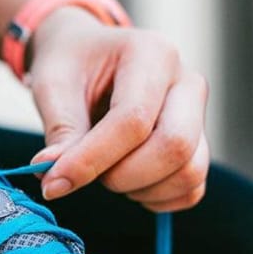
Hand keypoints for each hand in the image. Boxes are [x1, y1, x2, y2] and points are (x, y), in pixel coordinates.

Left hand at [27, 7, 209, 211]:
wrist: (87, 58)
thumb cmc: (71, 66)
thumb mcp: (53, 87)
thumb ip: (61, 133)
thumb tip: (55, 180)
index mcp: (152, 54)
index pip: (133, 119)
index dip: (92, 159)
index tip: (54, 181)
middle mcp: (186, 82)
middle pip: (174, 146)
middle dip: (123, 176)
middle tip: (86, 173)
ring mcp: (199, 115)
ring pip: (189, 172)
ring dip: (140, 190)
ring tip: (105, 174)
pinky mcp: (198, 144)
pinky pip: (191, 188)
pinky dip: (157, 199)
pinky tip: (127, 185)